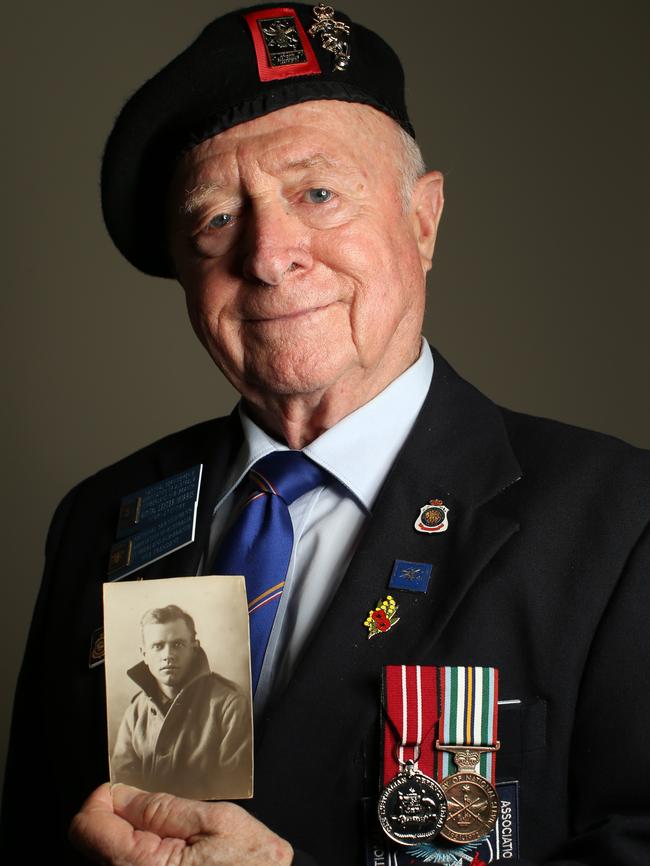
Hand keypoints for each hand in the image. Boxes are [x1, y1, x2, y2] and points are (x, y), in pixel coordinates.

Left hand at [69, 783, 293, 865]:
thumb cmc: (252, 864)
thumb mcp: (213, 821)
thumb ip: (161, 807)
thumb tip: (119, 794)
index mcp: (143, 865)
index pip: (86, 825)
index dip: (105, 799)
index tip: (124, 792)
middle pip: (96, 842)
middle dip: (125, 821)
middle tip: (168, 822)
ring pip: (112, 857)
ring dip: (137, 841)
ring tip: (180, 845)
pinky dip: (146, 858)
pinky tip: (179, 860)